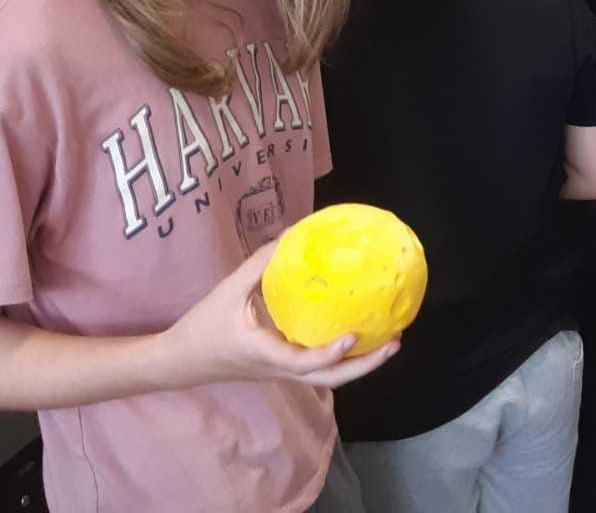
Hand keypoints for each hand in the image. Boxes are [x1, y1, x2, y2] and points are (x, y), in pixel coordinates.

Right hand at [158, 243, 398, 390]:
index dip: (329, 354)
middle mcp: (279, 369)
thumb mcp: (226, 292)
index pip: (303, 363)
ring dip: (360, 364)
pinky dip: (344, 358)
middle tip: (395, 341)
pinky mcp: (283, 368)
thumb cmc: (201, 326)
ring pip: (327, 378)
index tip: (354, 336)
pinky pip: (319, 369)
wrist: (179, 362)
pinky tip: (362, 335)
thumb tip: (291, 235)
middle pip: (329, 379)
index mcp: (264, 353)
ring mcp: (283, 372)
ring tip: (390, 340)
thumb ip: (257, 265)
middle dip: (365, 365)